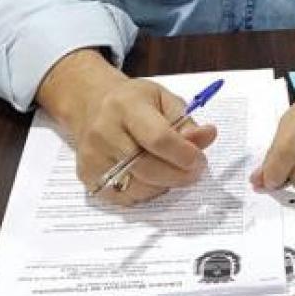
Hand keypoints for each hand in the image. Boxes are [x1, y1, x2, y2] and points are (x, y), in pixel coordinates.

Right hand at [36, 49, 216, 204]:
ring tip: (173, 171)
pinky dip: (145, 193)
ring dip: (164, 185)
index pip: (158, 137)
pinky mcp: (87, 176)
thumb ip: (185, 120)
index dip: (184, 153)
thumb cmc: (133, 100)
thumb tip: (207, 136)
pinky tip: (152, 178)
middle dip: (178, 174)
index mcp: (126, 106)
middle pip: (147, 167)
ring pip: (137, 187)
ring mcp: (93, 156)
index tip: (200, 159)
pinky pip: (124, 197)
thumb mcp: (162, 98)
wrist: (91, 103)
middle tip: (195, 171)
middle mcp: (104, 132)